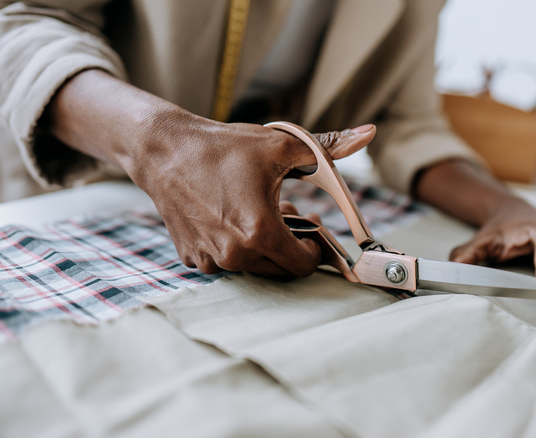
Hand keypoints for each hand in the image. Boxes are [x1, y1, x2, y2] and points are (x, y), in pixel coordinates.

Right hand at [47, 70, 373, 277]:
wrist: (164, 151)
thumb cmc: (224, 147)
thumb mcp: (281, 145)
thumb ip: (330, 148)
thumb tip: (371, 133)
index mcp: (260, 231)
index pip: (304, 265)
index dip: (315, 248)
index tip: (311, 224)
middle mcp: (234, 254)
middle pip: (281, 269)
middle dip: (291, 245)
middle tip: (288, 212)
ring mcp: (210, 260)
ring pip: (254, 267)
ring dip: (265, 245)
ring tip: (259, 211)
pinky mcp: (193, 259)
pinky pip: (227, 263)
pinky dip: (237, 246)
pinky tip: (232, 218)